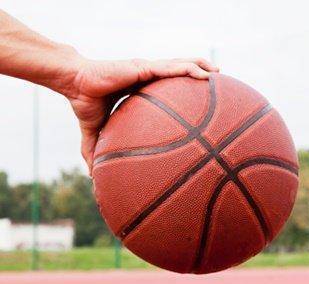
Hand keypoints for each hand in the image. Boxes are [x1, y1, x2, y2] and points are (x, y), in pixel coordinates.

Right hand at [64, 57, 218, 173]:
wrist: (73, 85)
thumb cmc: (84, 104)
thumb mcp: (94, 132)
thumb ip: (96, 151)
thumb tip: (92, 177)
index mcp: (141, 87)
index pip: (167, 85)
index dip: (184, 87)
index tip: (202, 98)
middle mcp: (148, 76)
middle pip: (179, 72)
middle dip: (199, 74)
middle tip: (219, 83)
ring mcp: (148, 70)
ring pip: (180, 65)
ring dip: (200, 66)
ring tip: (219, 72)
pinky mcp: (144, 67)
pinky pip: (172, 67)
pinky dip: (190, 69)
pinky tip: (206, 73)